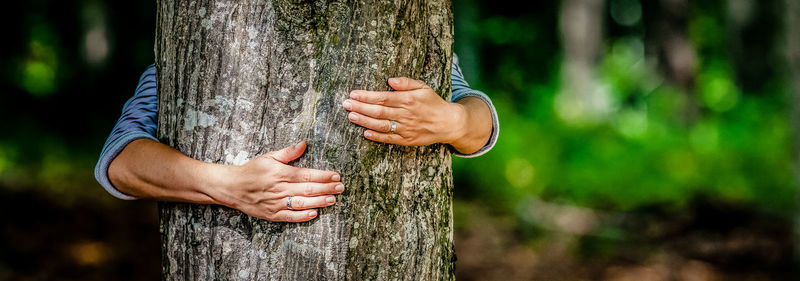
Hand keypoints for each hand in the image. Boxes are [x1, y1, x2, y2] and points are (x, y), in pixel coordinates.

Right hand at [214, 141, 343, 222]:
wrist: (232, 187)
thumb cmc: (252, 170)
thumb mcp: (269, 157)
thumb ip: (288, 152)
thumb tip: (304, 144)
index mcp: (280, 173)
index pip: (307, 174)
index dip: (323, 176)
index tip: (336, 176)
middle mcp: (280, 188)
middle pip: (308, 189)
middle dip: (326, 188)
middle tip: (341, 188)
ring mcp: (276, 203)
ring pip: (302, 203)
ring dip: (319, 202)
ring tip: (332, 200)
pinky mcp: (272, 214)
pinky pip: (290, 217)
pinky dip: (303, 216)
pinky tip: (315, 213)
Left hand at [342, 77, 465, 145]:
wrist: (448, 123)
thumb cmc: (433, 102)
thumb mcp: (423, 87)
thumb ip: (406, 83)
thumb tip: (390, 80)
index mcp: (408, 100)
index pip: (383, 98)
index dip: (366, 96)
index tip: (353, 93)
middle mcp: (405, 114)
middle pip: (378, 111)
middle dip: (360, 107)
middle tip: (345, 104)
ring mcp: (406, 128)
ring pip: (381, 125)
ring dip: (364, 121)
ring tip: (351, 116)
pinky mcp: (407, 140)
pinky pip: (389, 139)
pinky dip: (376, 136)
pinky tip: (365, 133)